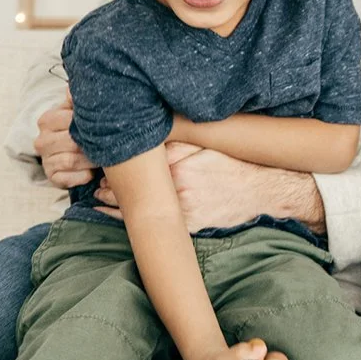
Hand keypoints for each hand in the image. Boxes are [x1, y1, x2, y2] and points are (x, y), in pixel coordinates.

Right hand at [34, 89, 96, 188]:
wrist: (77, 155)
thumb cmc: (81, 129)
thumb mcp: (79, 112)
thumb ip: (78, 100)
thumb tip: (72, 87)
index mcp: (47, 120)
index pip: (69, 120)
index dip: (90, 124)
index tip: (105, 125)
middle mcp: (42, 140)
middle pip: (71, 141)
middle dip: (92, 144)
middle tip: (109, 144)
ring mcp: (45, 160)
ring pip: (71, 159)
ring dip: (91, 160)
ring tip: (102, 157)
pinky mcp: (52, 177)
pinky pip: (69, 178)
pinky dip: (84, 176)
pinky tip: (91, 172)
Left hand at [95, 143, 324, 233]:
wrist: (265, 190)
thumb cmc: (234, 164)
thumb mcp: (206, 144)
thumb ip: (175, 141)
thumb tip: (145, 132)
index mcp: (178, 166)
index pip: (132, 164)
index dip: (111, 161)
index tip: (98, 157)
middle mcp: (177, 189)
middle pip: (129, 188)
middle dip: (108, 184)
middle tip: (95, 178)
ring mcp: (182, 210)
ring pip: (135, 210)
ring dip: (112, 204)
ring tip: (99, 197)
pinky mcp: (189, 226)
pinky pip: (151, 228)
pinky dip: (130, 221)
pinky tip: (114, 216)